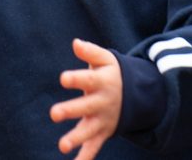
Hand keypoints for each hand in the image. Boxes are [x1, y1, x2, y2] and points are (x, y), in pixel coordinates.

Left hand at [50, 38, 122, 159]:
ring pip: (89, 130)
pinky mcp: (101, 133)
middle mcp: (102, 102)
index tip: (63, 78)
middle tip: (54, 113)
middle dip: (70, 110)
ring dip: (76, 138)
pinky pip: (93, 147)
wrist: (137, 95)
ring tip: (62, 145)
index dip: (76, 79)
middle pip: (86, 106)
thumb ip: (91, 52)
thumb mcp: (106, 60)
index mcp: (101, 82)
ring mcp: (102, 120)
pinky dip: (85, 157)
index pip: (88, 79)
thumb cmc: (112, 73)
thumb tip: (75, 43)